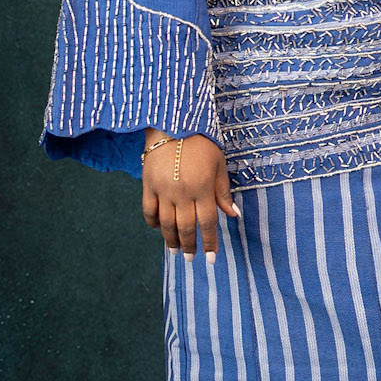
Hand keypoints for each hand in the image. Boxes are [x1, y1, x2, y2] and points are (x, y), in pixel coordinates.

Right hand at [142, 131, 240, 259]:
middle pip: (186, 227)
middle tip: (190, 258)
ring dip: (171, 239)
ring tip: (175, 251)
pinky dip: (152, 222)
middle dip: (190, 246)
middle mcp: (182, 192)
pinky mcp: (147, 184)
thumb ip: (223, 191)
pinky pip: (148, 210)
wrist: (173, 121)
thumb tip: (233, 215)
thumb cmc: (202, 142)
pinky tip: (158, 229)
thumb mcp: (219, 164)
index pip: (208, 222)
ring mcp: (163, 189)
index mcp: (203, 188)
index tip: (211, 258)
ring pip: (166, 223)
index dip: (210, 242)